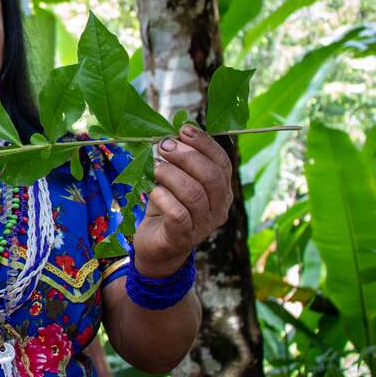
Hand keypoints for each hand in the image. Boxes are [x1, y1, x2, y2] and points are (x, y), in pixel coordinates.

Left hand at [133, 125, 232, 277]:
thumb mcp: (175, 181)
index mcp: (222, 191)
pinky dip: (164, 198)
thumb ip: (178, 161)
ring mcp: (203, 225)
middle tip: (163, 147)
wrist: (157, 246)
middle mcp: (219, 208)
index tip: (183, 130)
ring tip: (155, 168)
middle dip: (186, 156)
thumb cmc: (168, 208)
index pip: (222, 163)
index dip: (204, 143)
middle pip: (211, 176)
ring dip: (171, 175)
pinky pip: (178, 214)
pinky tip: (154, 191)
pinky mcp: (184, 238)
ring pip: (194, 193)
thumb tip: (173, 134)